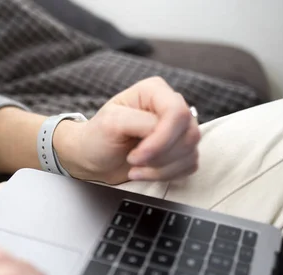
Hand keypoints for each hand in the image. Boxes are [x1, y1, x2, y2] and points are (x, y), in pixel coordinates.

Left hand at [55, 77, 200, 184]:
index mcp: (154, 91)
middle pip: (188, 134)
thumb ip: (140, 122)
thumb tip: (162, 132)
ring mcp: (178, 130)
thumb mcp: (111, 123)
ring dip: (161, 168)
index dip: (161, 139)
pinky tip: (145, 173)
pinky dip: (167, 175)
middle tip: (133, 160)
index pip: (177, 112)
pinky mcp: (180, 150)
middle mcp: (170, 107)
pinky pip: (189, 165)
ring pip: (190, 152)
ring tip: (135, 168)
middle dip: (160, 156)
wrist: (92, 158)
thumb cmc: (97, 137)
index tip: (137, 156)